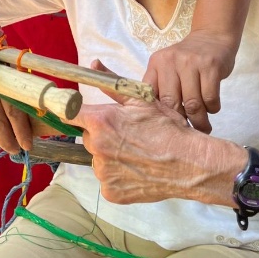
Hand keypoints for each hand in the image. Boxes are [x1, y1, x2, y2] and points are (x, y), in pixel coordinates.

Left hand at [70, 92, 205, 204]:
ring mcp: (102, 173)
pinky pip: (108, 180)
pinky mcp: (110, 192)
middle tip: (127, 135)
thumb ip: (111, 83)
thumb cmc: (167, 128)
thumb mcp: (141, 99)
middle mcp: (96, 147)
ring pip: (98, 160)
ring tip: (136, 154)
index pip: (70, 114)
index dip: (75, 113)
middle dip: (102, 135)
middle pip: (89, 138)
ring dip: (110, 156)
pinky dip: (118, 176)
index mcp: (100, 121)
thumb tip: (93, 65)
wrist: (188, 163)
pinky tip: (137, 170)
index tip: (80, 114)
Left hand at [143, 30, 236, 132]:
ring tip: (202, 126)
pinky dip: (212, 108)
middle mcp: (171, 61)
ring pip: (193, 103)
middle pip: (172, 102)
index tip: (166, 126)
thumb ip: (160, 86)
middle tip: (187, 131)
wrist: (212, 36)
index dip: (158, 114)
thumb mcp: (167, 66)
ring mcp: (192, 62)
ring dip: (200, 120)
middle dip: (181, 122)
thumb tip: (156, 118)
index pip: (150, 94)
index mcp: (157, 62)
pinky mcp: (211, 66)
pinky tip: (212, 107)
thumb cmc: (188, 59)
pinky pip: (210, 98)